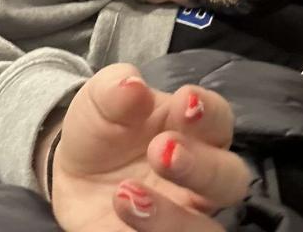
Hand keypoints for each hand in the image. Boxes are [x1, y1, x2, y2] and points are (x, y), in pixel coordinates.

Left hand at [50, 65, 251, 230]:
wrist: (73, 174)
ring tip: (127, 195)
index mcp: (195, 130)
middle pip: (229, 180)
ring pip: (207, 230)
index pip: (220, 119)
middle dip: (201, 166)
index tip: (185, 100)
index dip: (209, 111)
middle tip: (161, 151)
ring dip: (172, 218)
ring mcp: (185, 217)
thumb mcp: (99, 101)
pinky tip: (121, 215)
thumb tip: (131, 84)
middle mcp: (201, 178)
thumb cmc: (103, 129)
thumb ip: (115, 89)